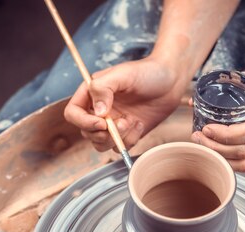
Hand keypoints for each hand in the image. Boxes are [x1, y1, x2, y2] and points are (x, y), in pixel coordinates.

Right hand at [64, 56, 186, 151]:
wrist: (171, 81)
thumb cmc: (147, 72)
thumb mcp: (123, 74)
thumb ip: (103, 88)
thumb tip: (97, 112)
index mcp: (91, 94)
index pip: (73, 114)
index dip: (83, 122)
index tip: (102, 122)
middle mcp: (99, 110)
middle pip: (86, 132)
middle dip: (103, 133)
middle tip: (122, 123)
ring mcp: (113, 123)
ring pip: (101, 144)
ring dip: (117, 138)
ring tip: (132, 121)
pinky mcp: (127, 133)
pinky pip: (121, 147)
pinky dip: (130, 140)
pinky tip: (140, 124)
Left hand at [191, 70, 244, 170]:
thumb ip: (232, 84)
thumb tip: (196, 97)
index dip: (224, 134)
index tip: (206, 127)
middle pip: (244, 151)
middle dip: (217, 148)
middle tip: (197, 136)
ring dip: (222, 158)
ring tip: (203, 145)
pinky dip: (230, 163)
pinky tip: (216, 153)